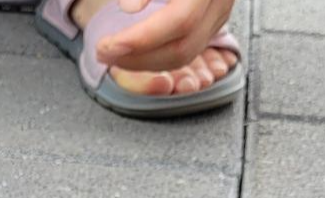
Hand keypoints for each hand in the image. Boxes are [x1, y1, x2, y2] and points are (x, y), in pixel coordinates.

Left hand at [94, 0, 233, 73]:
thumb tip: (129, 7)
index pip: (179, 21)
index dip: (142, 40)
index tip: (108, 45)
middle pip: (184, 46)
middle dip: (138, 59)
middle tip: (103, 53)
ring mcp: (220, 11)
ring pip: (187, 53)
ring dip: (146, 63)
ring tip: (114, 55)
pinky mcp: (215, 19)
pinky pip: (189, 48)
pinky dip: (159, 56)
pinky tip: (135, 53)